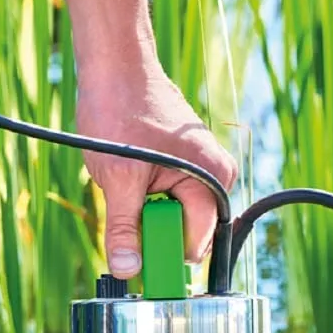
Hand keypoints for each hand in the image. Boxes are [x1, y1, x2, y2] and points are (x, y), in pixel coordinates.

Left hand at [76, 62, 236, 279]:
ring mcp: (203, 170)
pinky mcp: (187, 165)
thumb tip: (126, 269)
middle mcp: (217, 176)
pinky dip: (145, 197)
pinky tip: (130, 174)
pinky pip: (169, 200)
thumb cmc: (120, 107)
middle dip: (153, 229)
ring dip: (145, 212)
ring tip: (126, 180)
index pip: (196, 241)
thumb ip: (123, 228)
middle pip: (187, 231)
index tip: (135, 256)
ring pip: (174, 217)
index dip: (165, 254)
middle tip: (125, 204)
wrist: (115, 63)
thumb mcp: (117, 177)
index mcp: (213, 177)